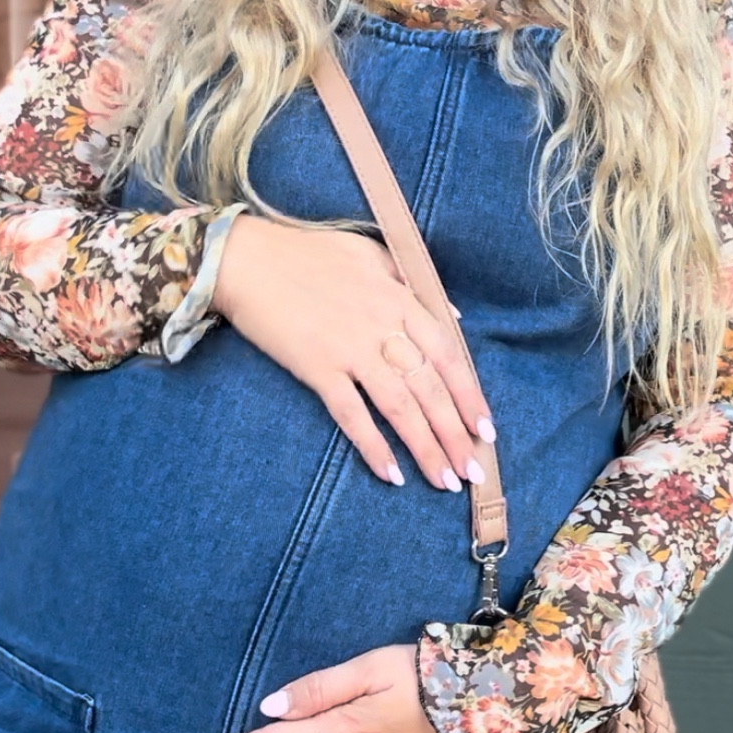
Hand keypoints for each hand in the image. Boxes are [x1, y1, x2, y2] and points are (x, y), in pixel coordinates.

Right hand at [213, 214, 494, 490]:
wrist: (246, 258)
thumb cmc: (306, 252)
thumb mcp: (370, 252)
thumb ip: (412, 281)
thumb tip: (453, 315)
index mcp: (398, 298)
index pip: (447, 354)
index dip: (470, 394)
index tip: (486, 428)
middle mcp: (381, 326)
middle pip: (429, 388)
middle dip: (455, 434)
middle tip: (473, 470)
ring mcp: (349, 349)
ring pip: (399, 407)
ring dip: (425, 448)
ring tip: (444, 480)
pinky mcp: (317, 367)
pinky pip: (352, 415)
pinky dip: (373, 446)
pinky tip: (391, 474)